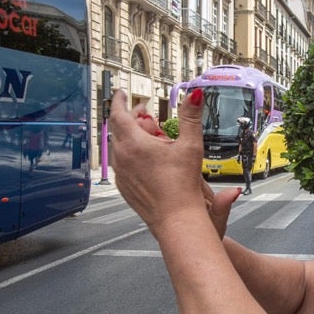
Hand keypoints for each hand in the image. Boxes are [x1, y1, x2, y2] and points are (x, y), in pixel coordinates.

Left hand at [108, 88, 239, 235]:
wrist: (176, 219)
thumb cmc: (183, 187)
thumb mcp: (191, 145)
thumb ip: (191, 116)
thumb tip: (194, 95)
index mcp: (134, 144)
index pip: (118, 113)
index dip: (120, 100)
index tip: (122, 94)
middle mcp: (122, 157)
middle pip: (118, 128)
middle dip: (130, 118)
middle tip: (144, 114)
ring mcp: (121, 173)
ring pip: (119, 147)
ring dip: (130, 137)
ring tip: (149, 137)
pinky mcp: (123, 186)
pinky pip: (121, 164)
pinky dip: (130, 155)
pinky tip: (147, 159)